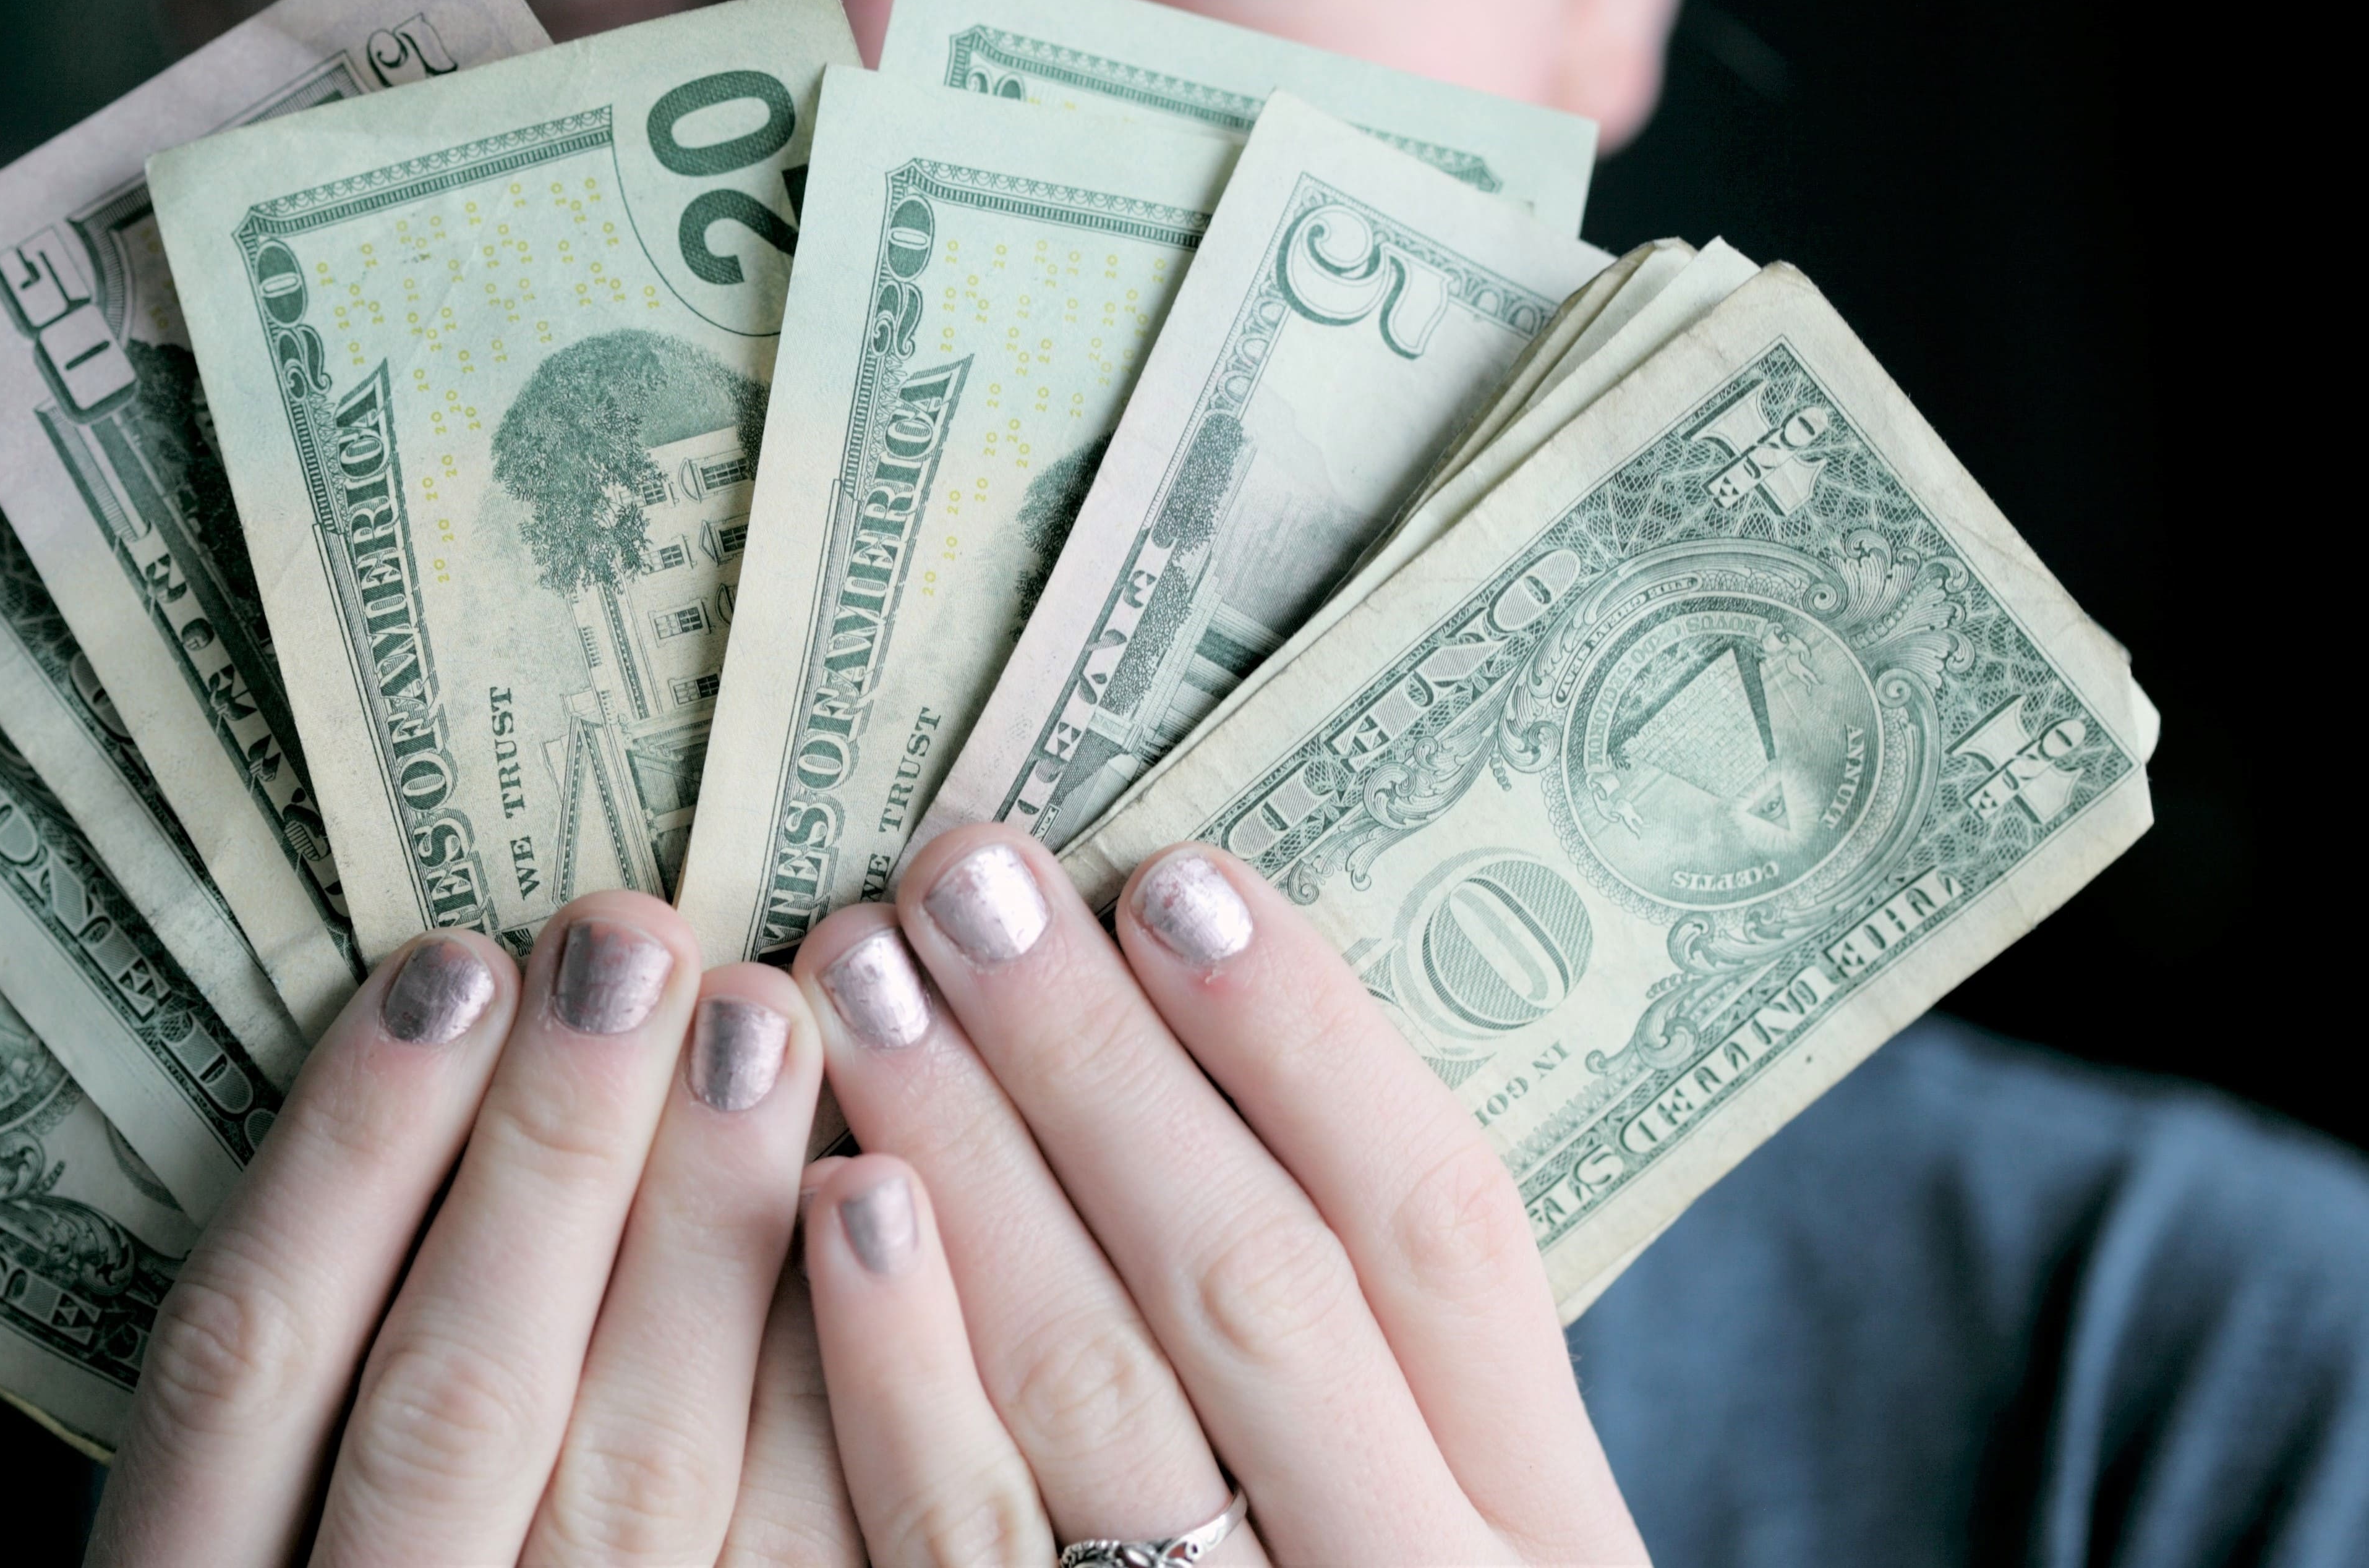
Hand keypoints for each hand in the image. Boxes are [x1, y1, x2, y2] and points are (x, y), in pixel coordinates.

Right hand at [88, 890, 842, 1566]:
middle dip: (550, 1154)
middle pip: (453, 1398)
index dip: (346, 1153)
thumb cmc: (356, 1560)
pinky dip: (837, 1398)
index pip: (247, 1361)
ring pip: (633, 1483)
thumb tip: (469, 1025)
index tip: (450, 963)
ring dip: (700, 1239)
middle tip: (637, 941)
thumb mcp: (268, 1500)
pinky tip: (872, 1218)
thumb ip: (331, 1335)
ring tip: (761, 1020)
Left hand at [792, 828, 1646, 1567]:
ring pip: (1097, 1395)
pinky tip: (832, 1204)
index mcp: (1539, 1519)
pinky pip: (967, 1538)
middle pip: (1251, 1284)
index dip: (1305, 1037)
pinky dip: (893, 1366)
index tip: (1171, 870)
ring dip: (970, 1162)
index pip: (1436, 1232)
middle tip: (961, 874)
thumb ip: (1375, 1345)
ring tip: (863, 978)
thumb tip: (1208, 1027)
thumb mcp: (1453, 1505)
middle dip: (1095, 1060)